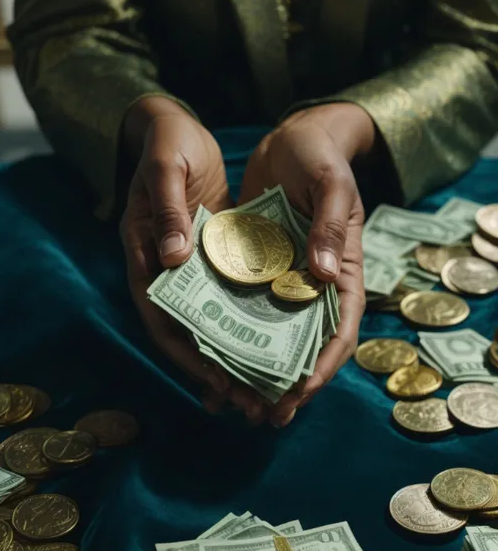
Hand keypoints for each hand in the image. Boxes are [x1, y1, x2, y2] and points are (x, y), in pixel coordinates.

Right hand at [119, 96, 267, 421]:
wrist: (171, 125)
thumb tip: (173, 259)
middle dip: (219, 373)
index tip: (218, 385)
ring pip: (212, 323)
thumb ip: (169, 211)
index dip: (188, 356)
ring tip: (269, 391)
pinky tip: (276, 345)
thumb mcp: (166, 169)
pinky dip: (248, 324)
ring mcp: (191, 268)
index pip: (161, 320)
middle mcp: (165, 272)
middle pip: (190, 333)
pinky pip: (230, 299)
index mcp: (144, 257)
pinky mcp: (214, 258)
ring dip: (237, 357)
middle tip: (252, 406)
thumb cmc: (165, 144)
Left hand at [238, 103, 373, 426]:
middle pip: (305, 345)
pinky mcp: (255, 267)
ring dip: (255, 368)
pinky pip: (243, 307)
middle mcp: (312, 283)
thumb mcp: (331, 184)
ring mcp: (283, 278)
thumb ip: (328, 226)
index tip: (297, 393)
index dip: (322, 367)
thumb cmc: (321, 156)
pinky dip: (232, 333)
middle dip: (286, 384)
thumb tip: (320, 275)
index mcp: (342, 270)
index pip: (339, 330)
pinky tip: (209, 354)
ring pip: (272, 334)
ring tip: (233, 400)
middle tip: (263, 416)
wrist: (294, 135)